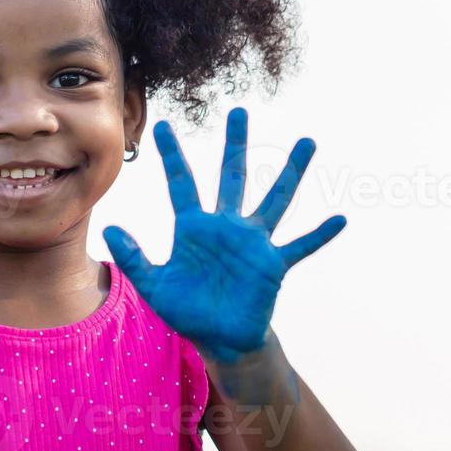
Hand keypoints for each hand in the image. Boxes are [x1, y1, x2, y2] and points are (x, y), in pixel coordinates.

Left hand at [102, 107, 344, 364]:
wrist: (221, 339)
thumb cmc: (188, 311)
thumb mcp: (155, 285)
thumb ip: (134, 258)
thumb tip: (110, 229)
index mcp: (194, 228)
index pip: (181, 183)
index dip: (172, 156)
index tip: (162, 125)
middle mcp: (226, 226)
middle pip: (232, 176)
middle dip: (235, 144)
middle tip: (239, 111)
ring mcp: (253, 242)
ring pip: (275, 199)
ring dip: (290, 172)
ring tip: (306, 142)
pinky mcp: (273, 264)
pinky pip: (300, 246)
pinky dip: (319, 234)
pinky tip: (339, 219)